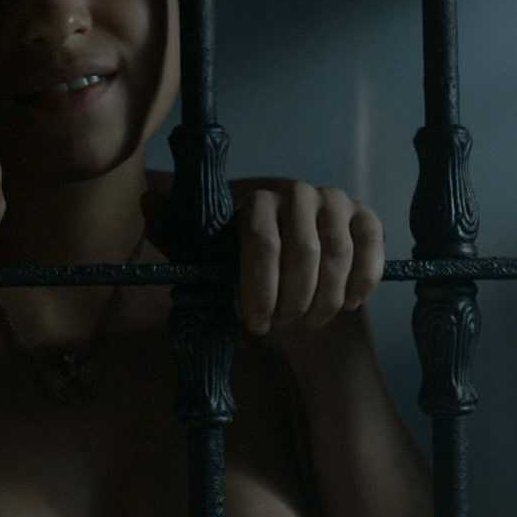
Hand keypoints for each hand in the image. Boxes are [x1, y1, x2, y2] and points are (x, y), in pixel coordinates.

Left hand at [145, 178, 385, 340]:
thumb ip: (178, 235)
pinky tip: (345, 306)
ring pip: (336, 257)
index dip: (260, 289)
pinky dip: (358, 285)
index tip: (255, 323)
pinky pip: (369, 251)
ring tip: (309, 321)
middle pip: (303, 252)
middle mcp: (298, 192)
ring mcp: (336, 202)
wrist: (304, 313)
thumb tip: (147, 199)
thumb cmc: (253, 291)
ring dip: (323, 300)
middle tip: (285, 324)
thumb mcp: (209, 267)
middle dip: (294, 299)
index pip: (260, 242)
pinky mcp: (367, 219)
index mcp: (257, 200)